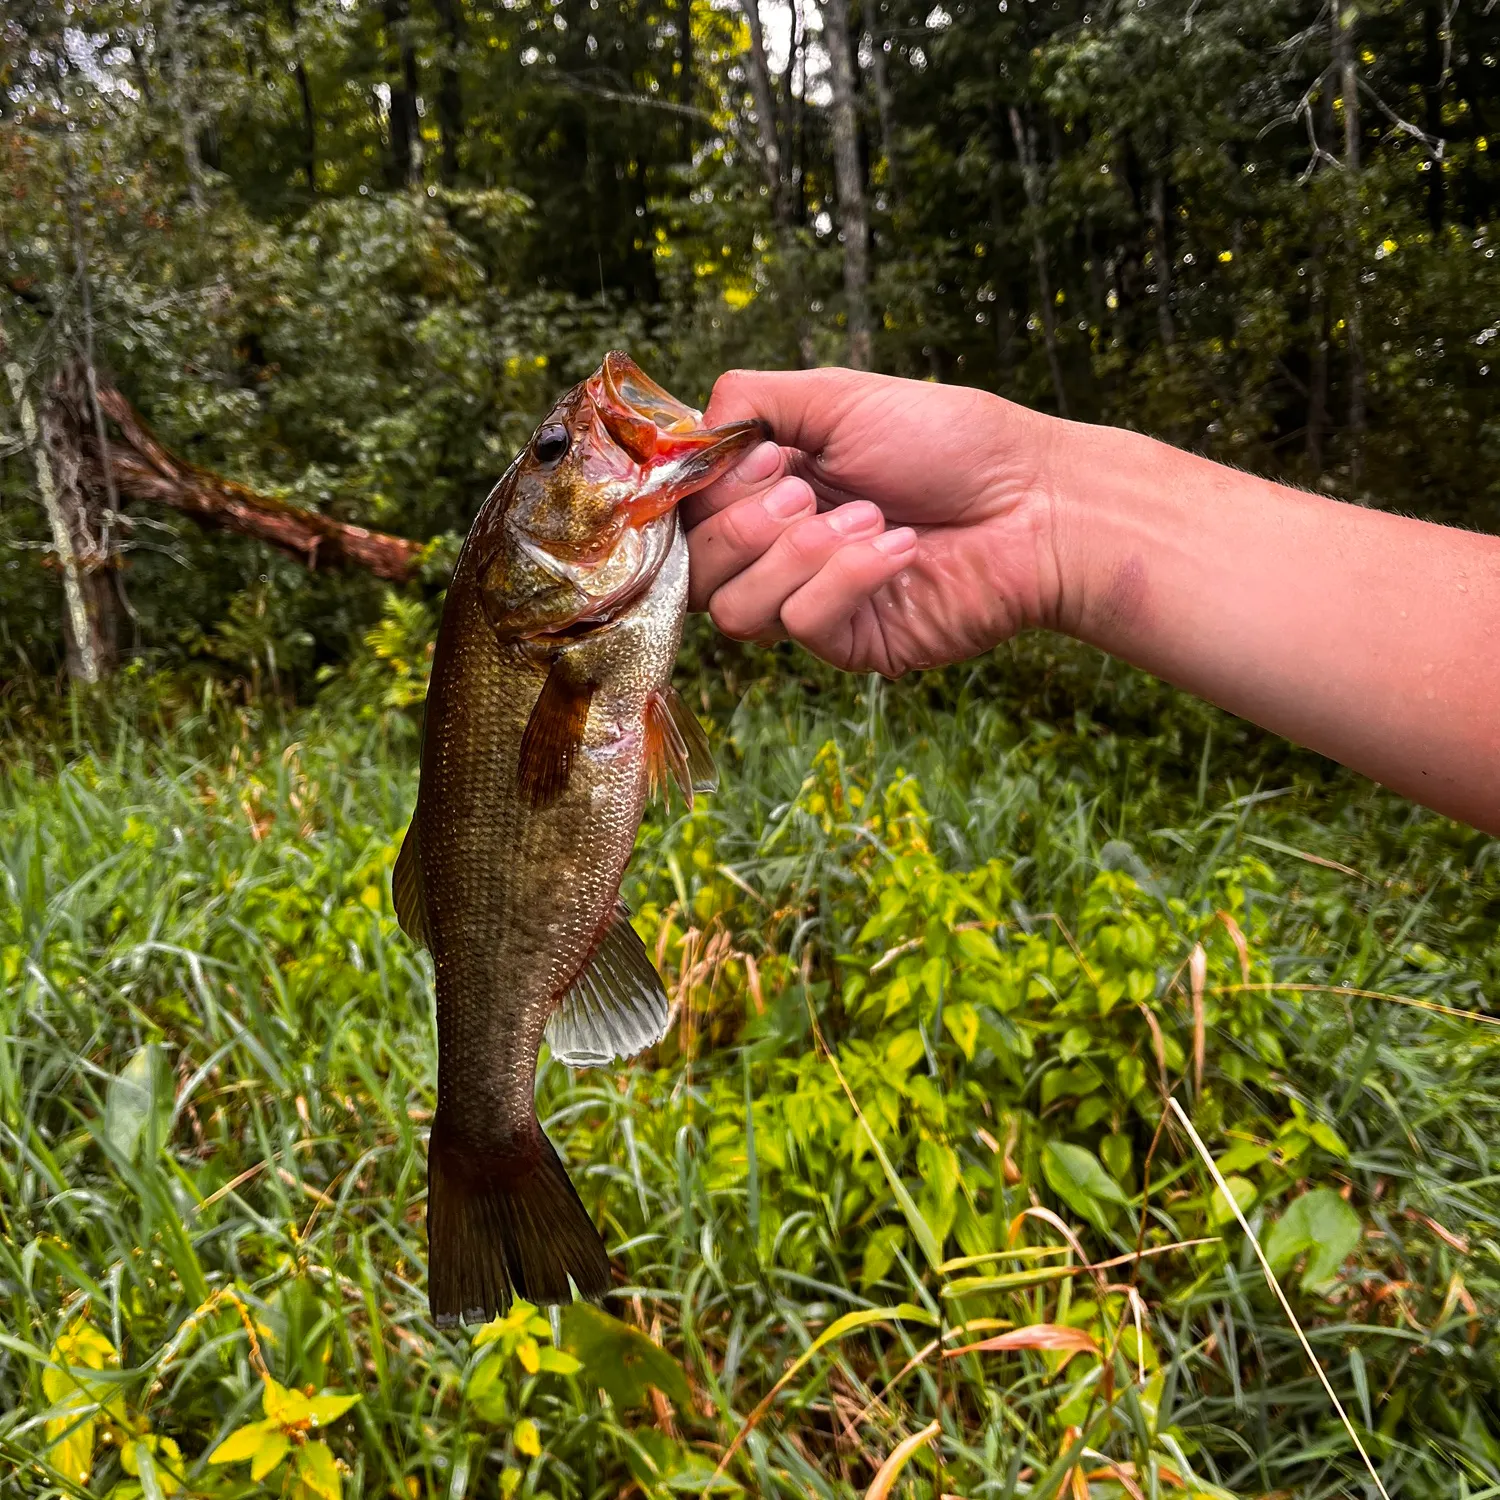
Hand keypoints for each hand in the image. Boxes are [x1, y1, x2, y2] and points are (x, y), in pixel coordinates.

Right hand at [683, 368, 1063, 676]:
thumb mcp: (837, 396)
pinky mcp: (850, 644)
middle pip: (696, 571)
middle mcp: (779, 551)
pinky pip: (802, 626)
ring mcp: (812, 602)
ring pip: (736, 612)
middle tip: (809, 493)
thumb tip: (687, 433)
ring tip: (870, 518)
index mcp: (768, 491)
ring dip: (798, 557)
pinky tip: (900, 549)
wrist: (1038, 501)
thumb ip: (750, 401)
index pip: (685, 516)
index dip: (708, 494)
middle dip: (745, 527)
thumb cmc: (951, 443)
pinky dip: (847, 580)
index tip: (767, 459)